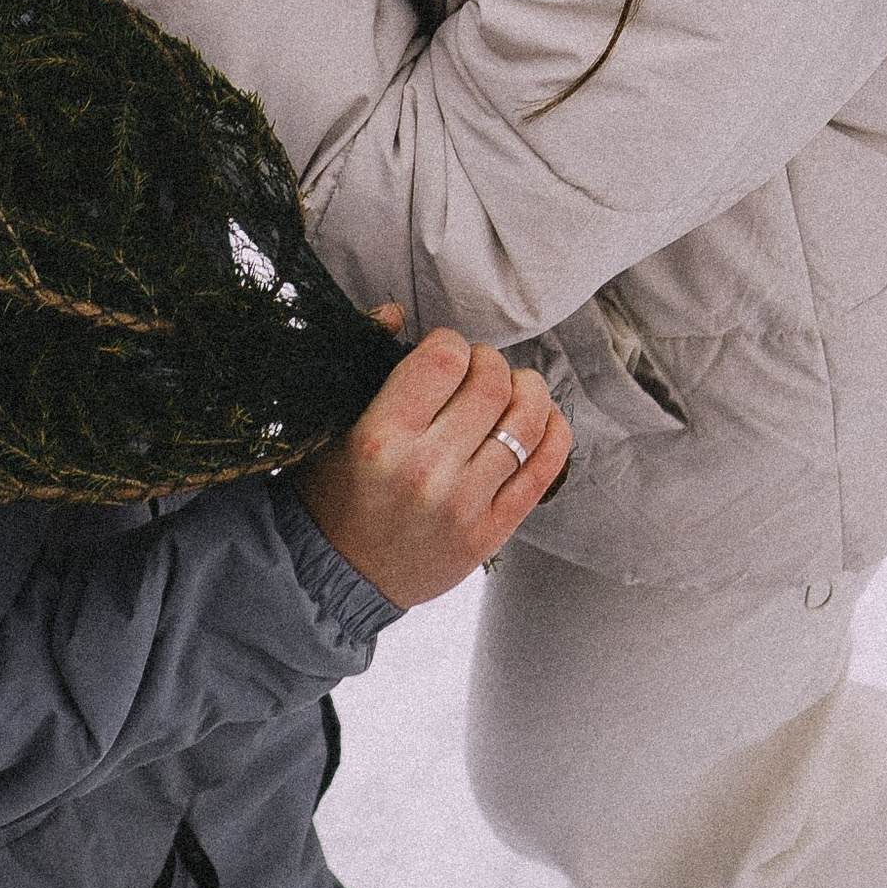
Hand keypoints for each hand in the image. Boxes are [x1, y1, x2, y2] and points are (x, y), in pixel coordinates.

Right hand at [293, 326, 568, 609]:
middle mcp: (426, 470)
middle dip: (490, 362)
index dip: (451, 342)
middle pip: (491, 383)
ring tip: (514, 389)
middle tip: (478, 370)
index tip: (444, 353)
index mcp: (381, 436)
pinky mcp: (491, 533)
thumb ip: (363, 361)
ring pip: (528, 421)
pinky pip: (545, 470)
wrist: (336, 576)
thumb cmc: (331, 494)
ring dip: (529, 390)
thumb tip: (395, 311)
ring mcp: (464, 505)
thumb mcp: (331, 424)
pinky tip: (543, 420)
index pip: (444, 357)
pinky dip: (555, 433)